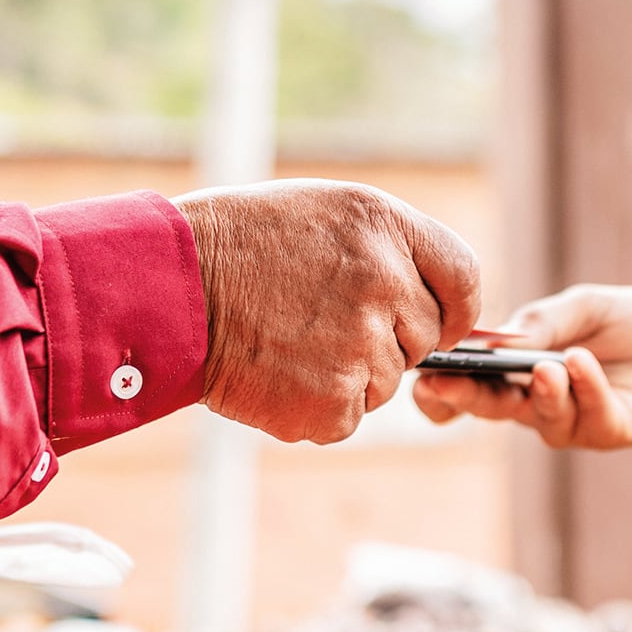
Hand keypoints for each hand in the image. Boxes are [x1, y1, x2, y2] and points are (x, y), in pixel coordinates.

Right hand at [176, 179, 478, 444]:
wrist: (168, 288)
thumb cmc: (240, 245)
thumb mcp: (324, 213)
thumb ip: (391, 251)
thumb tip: (439, 309)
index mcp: (385, 228)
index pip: (463, 278)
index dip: (454, 308)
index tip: (438, 323)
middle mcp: (385, 284)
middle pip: (423, 338)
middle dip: (384, 339)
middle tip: (318, 321)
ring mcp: (361, 347)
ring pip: (384, 382)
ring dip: (346, 374)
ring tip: (288, 341)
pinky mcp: (333, 404)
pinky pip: (348, 417)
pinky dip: (316, 407)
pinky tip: (276, 372)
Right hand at [412, 283, 631, 449]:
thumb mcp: (589, 304)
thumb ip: (546, 318)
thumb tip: (502, 337)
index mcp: (522, 367)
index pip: (473, 382)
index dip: (442, 387)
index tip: (421, 377)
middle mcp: (540, 400)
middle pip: (492, 407)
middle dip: (466, 398)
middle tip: (443, 384)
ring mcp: (575, 420)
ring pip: (540, 418)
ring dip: (539, 392)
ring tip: (544, 367)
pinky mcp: (614, 431)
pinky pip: (591, 418)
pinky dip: (584, 388)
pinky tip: (581, 363)